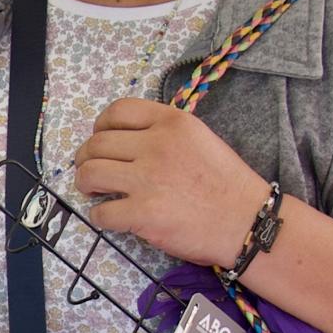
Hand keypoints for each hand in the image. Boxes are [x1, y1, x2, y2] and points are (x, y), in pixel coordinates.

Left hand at [71, 97, 267, 269]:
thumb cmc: (226, 183)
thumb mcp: (200, 138)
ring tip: (94, 191)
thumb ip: (165, 132)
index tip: (100, 140)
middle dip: (86, 158)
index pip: (118, 111)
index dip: (100, 126)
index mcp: (173, 122)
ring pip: (90, 174)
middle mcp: (157, 145)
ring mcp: (148, 179)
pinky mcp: (143, 213)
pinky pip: (101, 212)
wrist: (247, 222)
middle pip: (97, 144)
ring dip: (85, 183)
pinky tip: (110, 216)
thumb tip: (125, 140)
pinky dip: (100, 216)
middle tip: (91, 172)